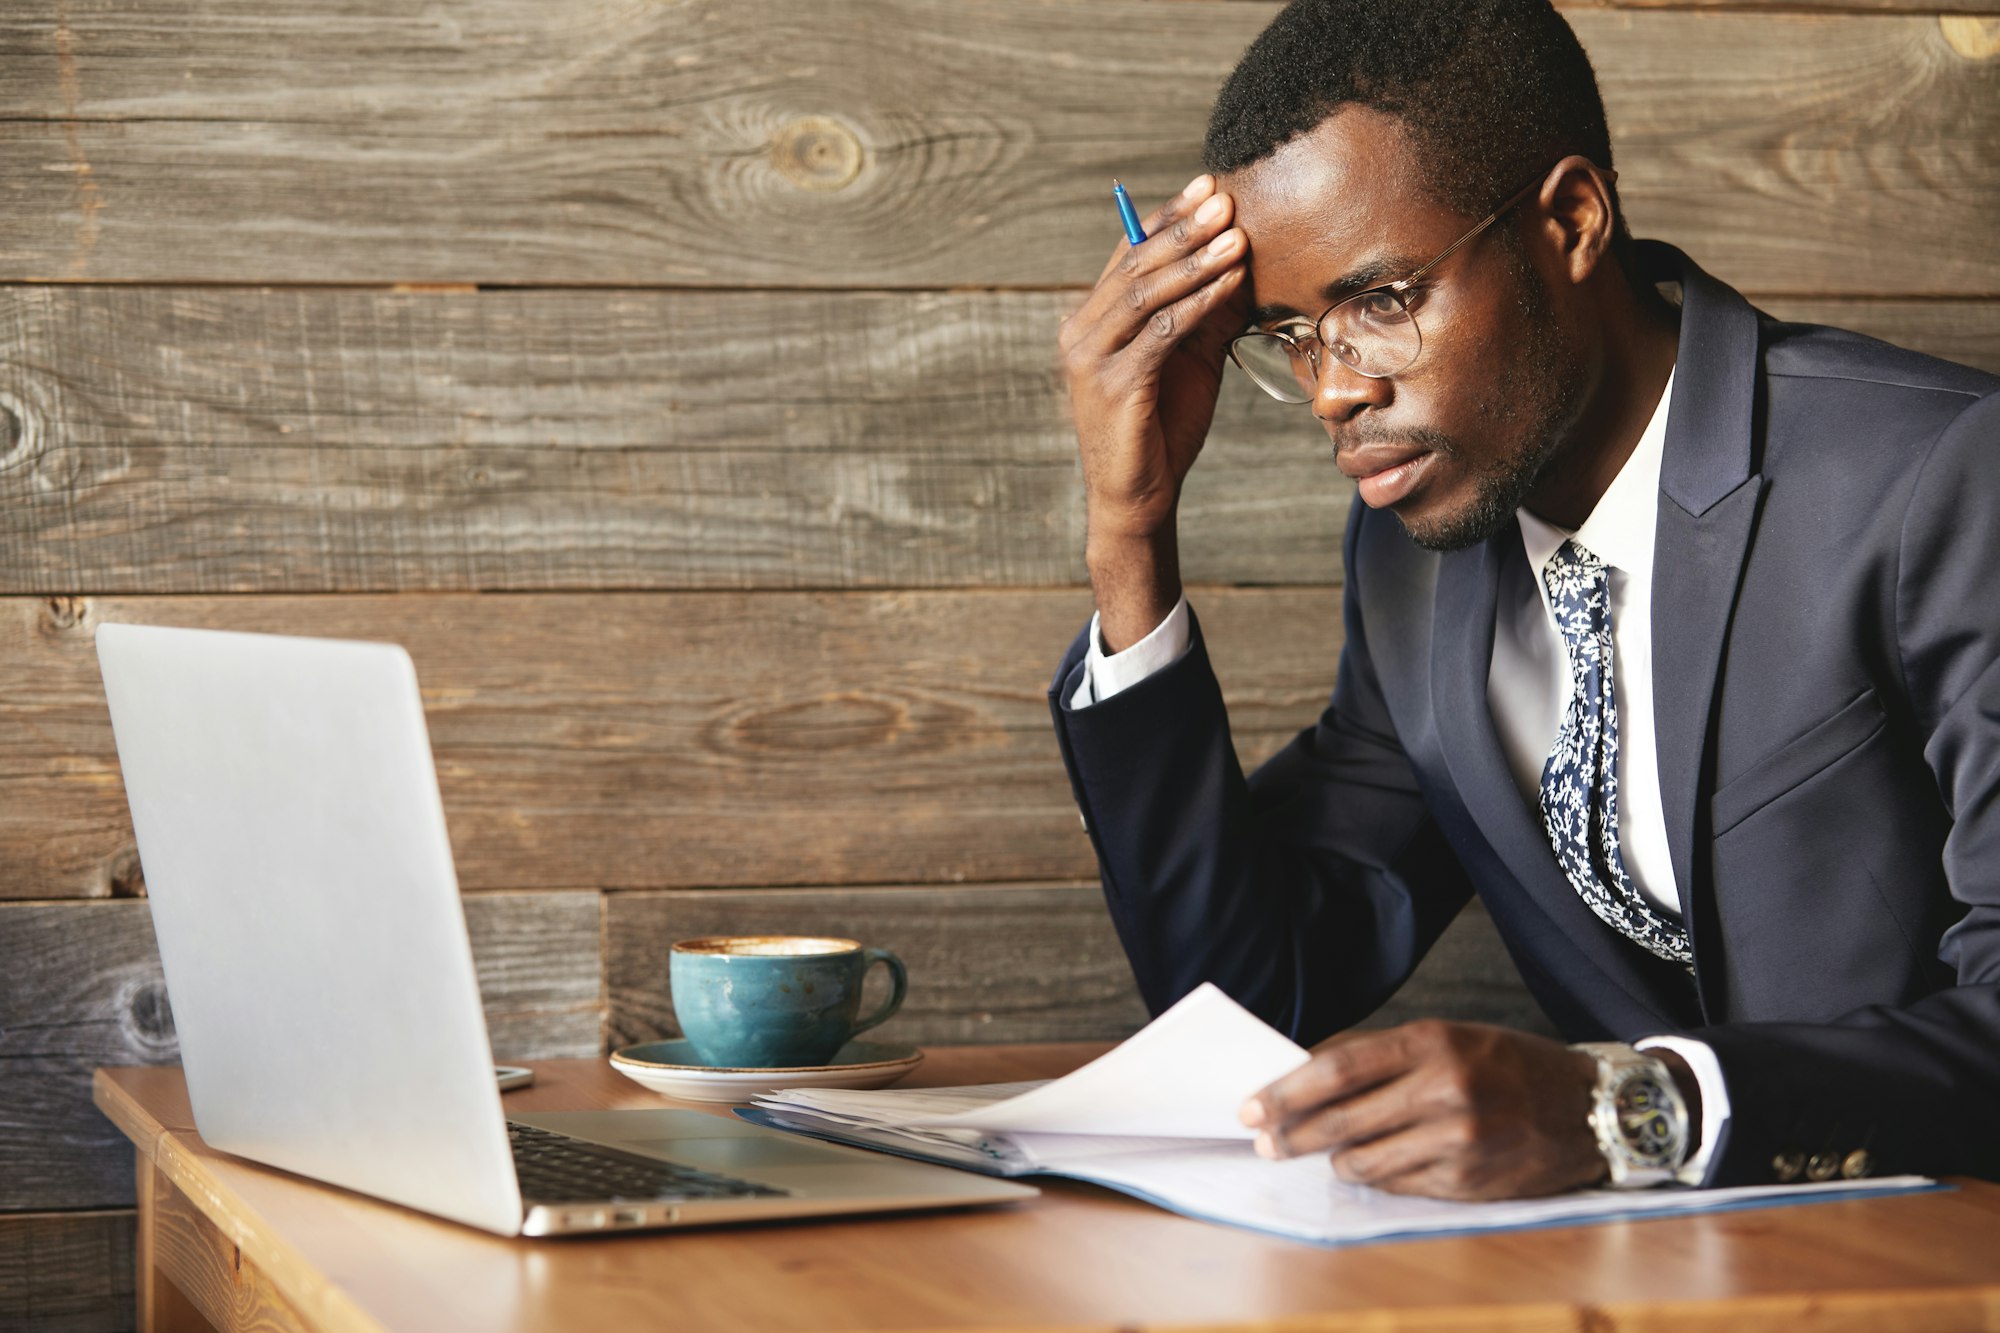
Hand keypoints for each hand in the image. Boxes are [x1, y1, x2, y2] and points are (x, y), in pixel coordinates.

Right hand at [1057, 174, 1249, 650]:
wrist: (1138, 497)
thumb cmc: (1161, 429)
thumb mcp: (1188, 360)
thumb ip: (1203, 313)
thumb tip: (1240, 260)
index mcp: (1091, 322)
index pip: (1129, 255)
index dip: (1167, 219)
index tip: (1206, 187)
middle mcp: (1080, 333)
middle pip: (1136, 267)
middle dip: (1183, 230)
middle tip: (1223, 199)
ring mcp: (1092, 359)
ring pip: (1146, 294)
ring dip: (1195, 261)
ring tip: (1236, 235)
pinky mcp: (1115, 385)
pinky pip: (1161, 332)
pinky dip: (1198, 303)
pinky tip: (1229, 283)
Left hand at [1238, 1021, 1607, 1199]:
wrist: (1591, 1108)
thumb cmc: (1508, 1064)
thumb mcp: (1448, 1037)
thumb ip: (1381, 1055)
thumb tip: (1305, 1072)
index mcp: (1432, 1042)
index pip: (1337, 1069)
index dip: (1286, 1092)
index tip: (1250, 1107)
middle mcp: (1444, 1090)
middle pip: (1341, 1121)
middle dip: (1291, 1135)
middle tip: (1265, 1143)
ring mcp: (1457, 1141)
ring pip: (1363, 1162)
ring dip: (1337, 1160)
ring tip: (1333, 1152)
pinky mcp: (1469, 1182)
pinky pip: (1398, 1187)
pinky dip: (1380, 1178)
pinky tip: (1382, 1166)